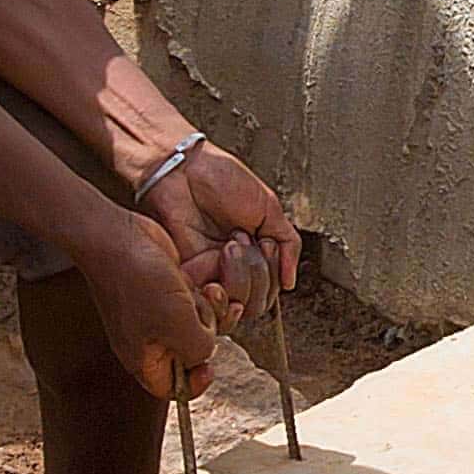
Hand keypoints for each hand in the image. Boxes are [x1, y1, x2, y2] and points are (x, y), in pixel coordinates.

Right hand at [83, 224, 217, 402]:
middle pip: (193, 354)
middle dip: (206, 333)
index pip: (172, 390)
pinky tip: (199, 279)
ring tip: (203, 290)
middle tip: (200, 313)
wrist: (117, 238)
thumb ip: (198, 350)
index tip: (209, 369)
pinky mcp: (169, 290)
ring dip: (209, 308)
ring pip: (200, 324)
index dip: (194, 385)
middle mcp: (151, 339)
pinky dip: (203, 291)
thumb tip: (207, 351)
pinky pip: (197, 300)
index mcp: (144, 359)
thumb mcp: (177, 325)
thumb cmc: (139, 282)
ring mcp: (160, 313)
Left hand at [150, 139, 299, 315]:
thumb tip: (290, 282)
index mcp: (251, 254)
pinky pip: (210, 301)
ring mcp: (209, 274)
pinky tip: (219, 256)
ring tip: (230, 243)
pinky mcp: (188, 276)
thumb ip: (287, 245)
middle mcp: (231, 269)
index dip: (275, 270)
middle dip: (260, 272)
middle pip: (257, 303)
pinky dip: (221, 287)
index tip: (265, 241)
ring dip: (242, 274)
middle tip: (246, 239)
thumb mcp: (269, 207)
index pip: (271, 289)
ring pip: (238, 304)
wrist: (184, 169)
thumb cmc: (221, 178)